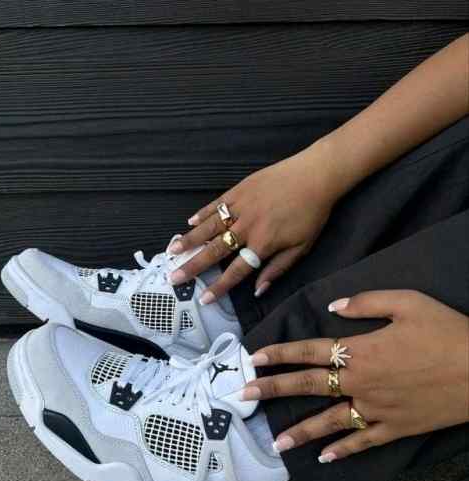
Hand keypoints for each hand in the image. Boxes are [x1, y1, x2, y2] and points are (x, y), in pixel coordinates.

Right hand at [168, 137, 346, 301]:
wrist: (316, 175)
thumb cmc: (312, 213)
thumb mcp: (302, 247)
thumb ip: (278, 269)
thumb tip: (258, 290)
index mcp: (263, 243)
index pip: (236, 270)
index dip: (219, 286)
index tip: (204, 298)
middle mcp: (247, 226)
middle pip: (215, 250)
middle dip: (193, 266)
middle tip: (174, 277)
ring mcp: (241, 206)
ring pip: (209, 227)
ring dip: (189, 240)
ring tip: (172, 250)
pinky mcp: (240, 189)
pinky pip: (216, 204)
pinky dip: (202, 213)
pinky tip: (189, 222)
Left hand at [242, 290, 468, 461]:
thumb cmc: (447, 332)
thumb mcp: (407, 303)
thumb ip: (365, 303)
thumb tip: (332, 307)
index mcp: (360, 350)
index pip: (308, 351)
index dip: (279, 353)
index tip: (253, 358)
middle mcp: (360, 382)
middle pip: (308, 386)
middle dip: (273, 389)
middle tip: (245, 395)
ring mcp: (376, 409)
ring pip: (328, 421)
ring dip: (299, 431)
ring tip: (275, 441)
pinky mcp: (395, 428)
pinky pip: (363, 441)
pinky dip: (343, 450)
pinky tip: (324, 458)